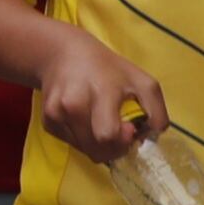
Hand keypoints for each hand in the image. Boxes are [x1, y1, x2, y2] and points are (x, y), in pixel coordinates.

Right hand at [37, 28, 165, 163]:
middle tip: (120, 132)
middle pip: (96, 150)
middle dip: (114, 149)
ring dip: (99, 145)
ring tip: (102, 124)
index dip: (123, 141)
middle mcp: (72, 104)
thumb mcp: (142, 81)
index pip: (108, 134)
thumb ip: (156, 111)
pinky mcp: (47, 121)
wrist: (61, 54)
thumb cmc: (107, 68)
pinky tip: (87, 121)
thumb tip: (149, 138)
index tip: (129, 129)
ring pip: (85, 150)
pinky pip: (72, 144)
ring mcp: (56, 113)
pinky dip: (84, 140)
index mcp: (99, 92)